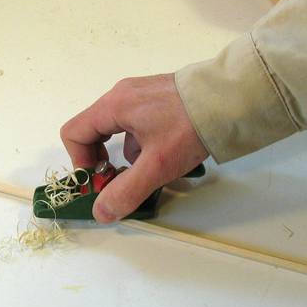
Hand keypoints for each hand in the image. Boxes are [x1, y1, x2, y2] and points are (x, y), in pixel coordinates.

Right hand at [60, 73, 208, 222]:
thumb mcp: (157, 165)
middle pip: (94, 131)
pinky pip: (139, 123)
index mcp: (114, 105)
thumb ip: (126, 191)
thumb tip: (101, 212)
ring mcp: (141, 94)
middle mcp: (122, 95)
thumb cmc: (189, 127)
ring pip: (119, 129)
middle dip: (104, 160)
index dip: (80, 162)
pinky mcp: (159, 97)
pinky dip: (145, 143)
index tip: (100, 181)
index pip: (74, 133)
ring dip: (129, 154)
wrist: (232, 98)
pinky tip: (170, 153)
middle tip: (121, 180)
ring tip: (155, 168)